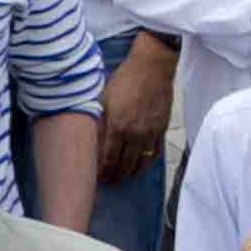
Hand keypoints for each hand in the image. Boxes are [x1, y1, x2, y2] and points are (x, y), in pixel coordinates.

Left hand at [95, 35, 177, 182]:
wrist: (152, 67)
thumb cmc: (124, 79)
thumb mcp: (103, 98)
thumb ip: (97, 121)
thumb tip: (89, 140)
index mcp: (117, 125)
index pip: (107, 158)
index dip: (101, 171)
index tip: (96, 178)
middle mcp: (134, 133)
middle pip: (123, 165)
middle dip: (114, 176)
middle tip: (107, 182)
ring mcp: (150, 133)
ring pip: (140, 163)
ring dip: (130, 173)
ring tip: (122, 178)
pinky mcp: (161, 130)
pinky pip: (155, 154)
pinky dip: (146, 164)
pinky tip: (139, 167)